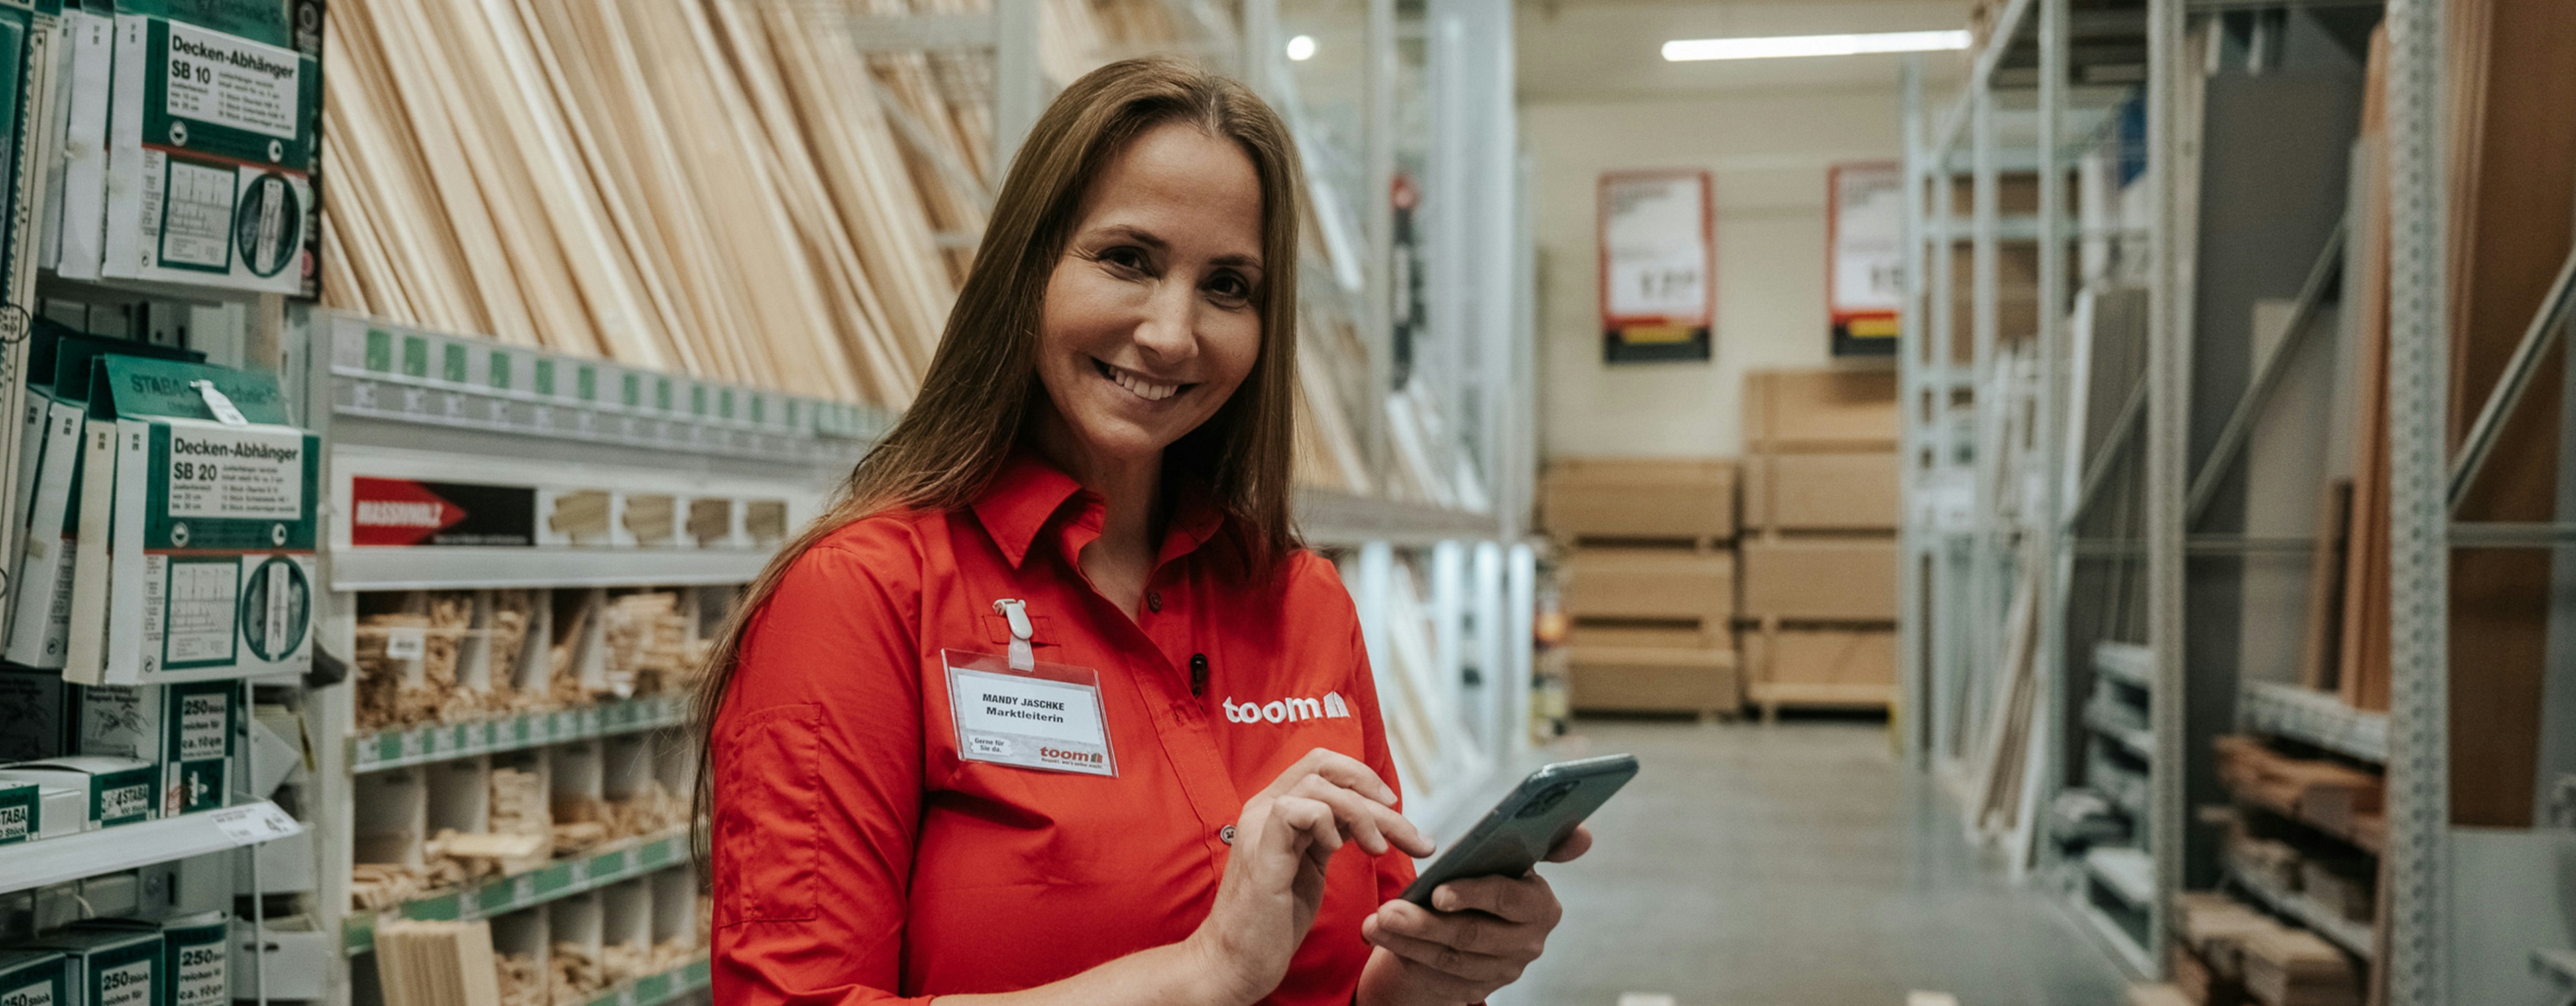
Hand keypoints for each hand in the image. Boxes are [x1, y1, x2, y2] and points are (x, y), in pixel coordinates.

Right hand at [1187, 749, 1435, 1005]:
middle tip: (1405, 829)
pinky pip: (1295, 810)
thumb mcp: (1311, 866)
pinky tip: (1337, 850)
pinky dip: (1326, 823)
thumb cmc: (1273, 920)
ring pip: (1317, 785)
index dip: (1362, 777)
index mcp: (1277, 809)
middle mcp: (1264, 808)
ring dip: (1361, 814)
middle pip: (1324, 765)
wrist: (1236, 962)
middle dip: (1372, 791)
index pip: (1322, 764)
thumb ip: (1331, 834)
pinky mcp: (1261, 852)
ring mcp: (1259, 827)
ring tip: (1377, 849)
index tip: (1392, 807)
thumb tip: (1372, 817)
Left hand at [1358, 825, 1592, 1005]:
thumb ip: (1546, 841)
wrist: (1476, 922)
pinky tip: (1381, 937)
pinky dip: (1406, 955)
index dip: (1473, 895)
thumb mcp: (1509, 857)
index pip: (1508, 899)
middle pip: (1472, 935)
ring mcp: (1502, 970)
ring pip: (1449, 958)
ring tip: (1375, 923)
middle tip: (1388, 908)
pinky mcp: (1477, 988)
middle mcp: (1527, 942)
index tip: (1438, 892)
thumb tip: (1584, 834)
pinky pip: (1437, 976)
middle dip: (1425, 922)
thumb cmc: (1487, 878)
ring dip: (1406, 940)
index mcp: (1540, 904)